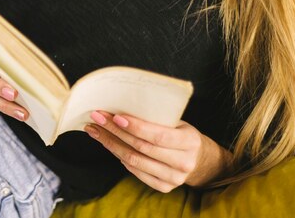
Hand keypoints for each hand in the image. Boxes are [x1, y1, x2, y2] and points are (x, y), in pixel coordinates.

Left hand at [84, 111, 231, 192]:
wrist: (199, 159)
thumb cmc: (182, 133)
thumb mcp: (177, 122)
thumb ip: (156, 118)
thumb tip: (122, 106)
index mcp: (189, 142)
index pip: (158, 135)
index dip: (135, 126)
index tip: (115, 116)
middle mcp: (182, 162)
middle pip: (141, 148)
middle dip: (115, 131)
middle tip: (97, 118)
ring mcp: (173, 178)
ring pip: (134, 161)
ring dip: (111, 144)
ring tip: (96, 130)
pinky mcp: (163, 187)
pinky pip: (134, 171)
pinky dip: (119, 156)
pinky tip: (109, 144)